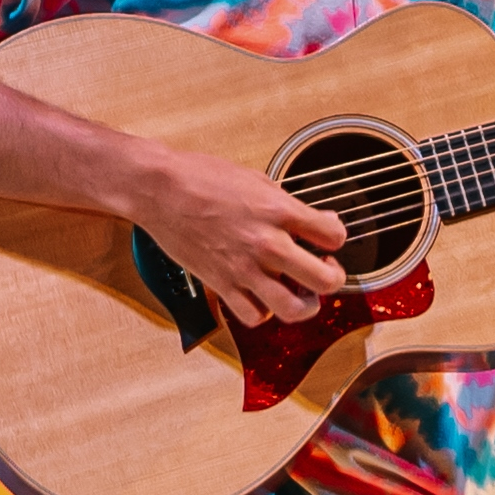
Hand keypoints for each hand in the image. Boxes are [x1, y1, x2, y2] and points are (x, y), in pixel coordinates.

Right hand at [130, 145, 347, 329]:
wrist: (160, 190)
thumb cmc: (203, 178)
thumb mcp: (257, 180)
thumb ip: (287, 204)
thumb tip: (313, 220)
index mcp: (279, 211)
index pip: (334, 235)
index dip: (334, 237)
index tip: (325, 237)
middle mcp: (267, 244)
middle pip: (325, 280)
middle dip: (332, 276)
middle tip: (324, 269)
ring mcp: (245, 269)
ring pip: (294, 309)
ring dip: (305, 304)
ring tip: (300, 293)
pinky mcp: (222, 285)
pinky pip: (254, 316)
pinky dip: (264, 312)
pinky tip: (263, 296)